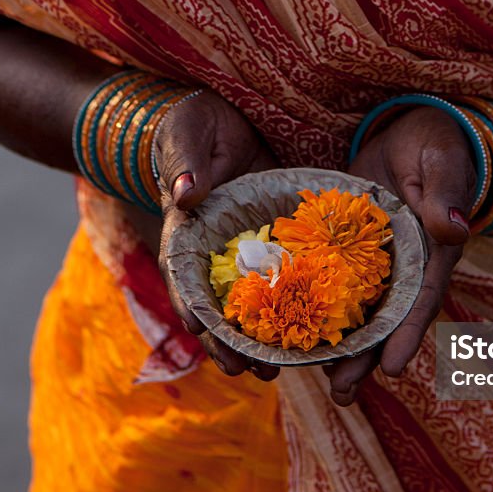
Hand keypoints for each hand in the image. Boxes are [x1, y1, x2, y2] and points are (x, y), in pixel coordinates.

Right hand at [153, 90, 280, 381]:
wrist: (221, 119)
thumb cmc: (192, 125)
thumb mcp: (186, 135)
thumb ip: (186, 162)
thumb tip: (186, 195)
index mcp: (183, 232)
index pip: (183, 279)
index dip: (194, 310)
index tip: (208, 338)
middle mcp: (209, 252)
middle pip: (215, 307)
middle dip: (230, 343)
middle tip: (253, 373)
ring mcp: (239, 252)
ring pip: (247, 304)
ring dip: (260, 339)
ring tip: (280, 371)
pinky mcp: (268, 245)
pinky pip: (278, 281)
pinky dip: (289, 307)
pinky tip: (309, 332)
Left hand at [326, 106, 475, 405]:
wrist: (412, 132)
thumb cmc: (436, 145)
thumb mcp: (442, 163)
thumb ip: (445, 195)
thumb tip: (456, 228)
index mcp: (435, 253)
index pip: (422, 300)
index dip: (407, 335)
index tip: (395, 369)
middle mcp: (407, 268)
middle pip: (386, 322)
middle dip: (366, 359)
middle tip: (343, 395)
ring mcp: (377, 264)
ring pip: (358, 313)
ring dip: (340, 347)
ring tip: (318, 383)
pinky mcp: (350, 251)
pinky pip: (332, 285)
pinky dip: (316, 309)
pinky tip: (292, 334)